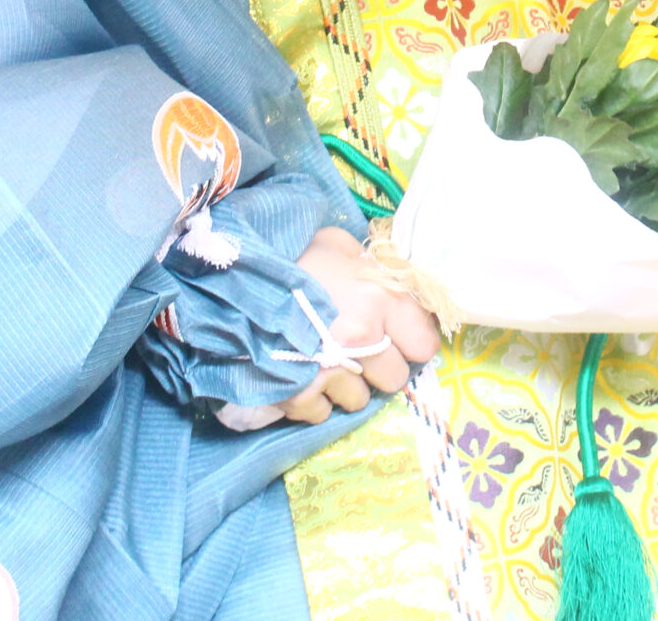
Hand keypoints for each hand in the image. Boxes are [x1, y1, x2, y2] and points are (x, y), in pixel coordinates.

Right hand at [270, 228, 443, 424]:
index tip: (395, 335)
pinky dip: (313, 400)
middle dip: (378, 366)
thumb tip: (389, 285)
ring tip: (322, 360)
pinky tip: (300, 374)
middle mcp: (363, 340)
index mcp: (380, 299)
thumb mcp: (338, 244)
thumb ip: (370, 268)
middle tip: (356, 349)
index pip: (424, 345)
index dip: (410, 341)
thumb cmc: (292, 256)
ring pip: (358, 400)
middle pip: (394, 378)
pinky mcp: (298, 395)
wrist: (233, 278)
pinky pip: (322, 413)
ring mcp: (330, 371)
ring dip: (346, 386)